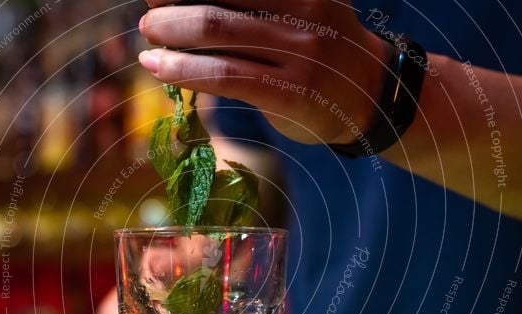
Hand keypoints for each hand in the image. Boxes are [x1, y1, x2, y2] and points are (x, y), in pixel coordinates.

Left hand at [137, 0, 388, 144]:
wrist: (372, 96)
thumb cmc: (323, 49)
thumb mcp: (302, 9)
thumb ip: (256, 4)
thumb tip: (185, 3)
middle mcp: (306, 8)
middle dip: (173, 2)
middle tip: (149, 13)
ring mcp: (301, 53)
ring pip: (218, 32)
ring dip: (171, 33)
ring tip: (149, 37)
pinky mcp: (291, 93)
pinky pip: (226, 76)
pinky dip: (183, 70)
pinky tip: (158, 67)